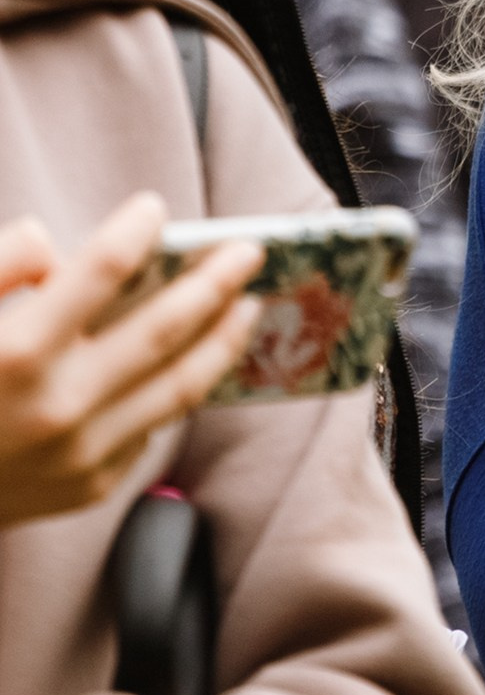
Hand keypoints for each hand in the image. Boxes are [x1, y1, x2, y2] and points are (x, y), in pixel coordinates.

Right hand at [0, 194, 261, 525]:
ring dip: (223, 340)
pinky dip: (178, 390)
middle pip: (163, 328)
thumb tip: (49, 243)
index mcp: (13, 352)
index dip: (133, 231)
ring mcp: (78, 453)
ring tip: (249, 305)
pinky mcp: (88, 487)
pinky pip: (151, 428)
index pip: (99, 271)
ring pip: (179, 386)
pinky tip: (197, 361)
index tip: (154, 207)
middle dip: (215, 281)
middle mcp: (56, 405)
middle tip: (251, 250)